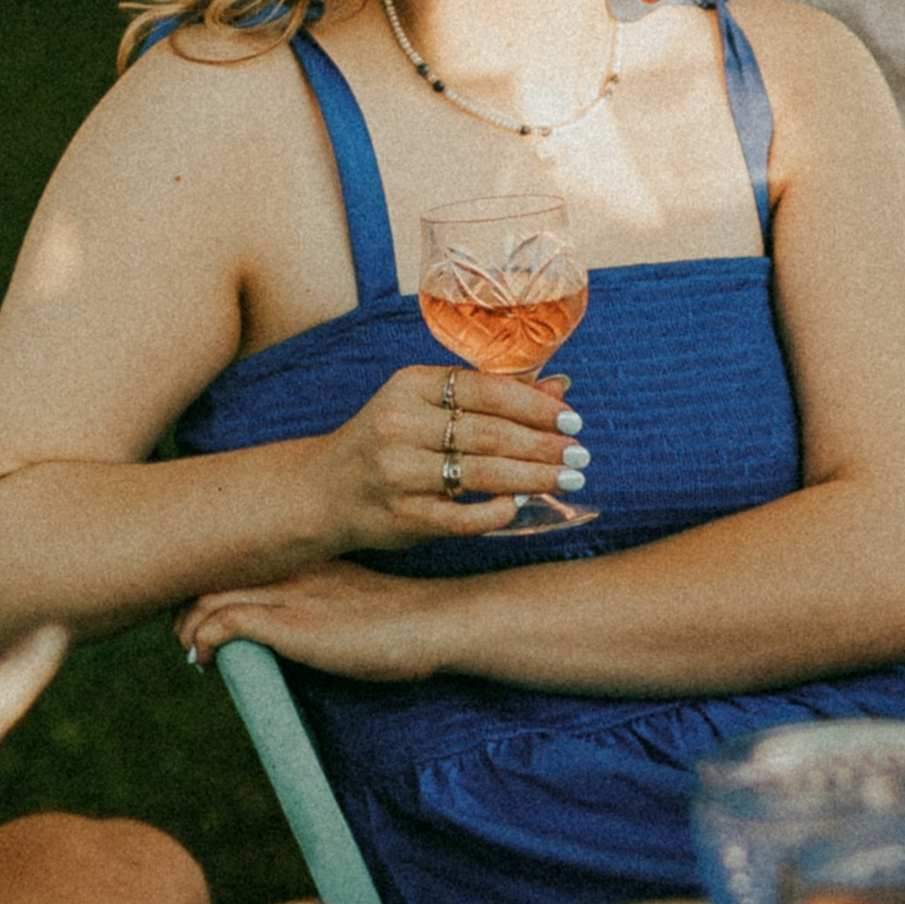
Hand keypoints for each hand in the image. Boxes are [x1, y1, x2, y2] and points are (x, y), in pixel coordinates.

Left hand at [176, 555, 450, 678]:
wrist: (437, 622)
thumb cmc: (405, 621)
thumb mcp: (350, 602)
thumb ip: (318, 606)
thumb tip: (291, 636)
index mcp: (303, 556)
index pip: (234, 556)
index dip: (206, 585)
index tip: (201, 616)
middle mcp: (288, 566)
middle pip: (209, 571)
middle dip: (185, 607)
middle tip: (187, 639)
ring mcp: (288, 592)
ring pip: (206, 596)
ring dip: (187, 628)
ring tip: (194, 654)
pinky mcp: (291, 623)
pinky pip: (223, 623)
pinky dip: (203, 642)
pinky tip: (206, 662)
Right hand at [311, 362, 586, 550]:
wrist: (323, 491)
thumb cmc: (389, 441)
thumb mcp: (427, 405)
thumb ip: (490, 396)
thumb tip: (560, 387)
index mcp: (409, 386)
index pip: (486, 389)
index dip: (535, 405)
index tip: (572, 418)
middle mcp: (399, 425)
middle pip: (490, 433)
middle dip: (544, 444)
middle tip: (581, 454)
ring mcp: (398, 473)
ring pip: (482, 474)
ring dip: (534, 477)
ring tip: (568, 478)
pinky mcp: (400, 516)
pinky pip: (462, 517)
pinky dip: (497, 512)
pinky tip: (521, 505)